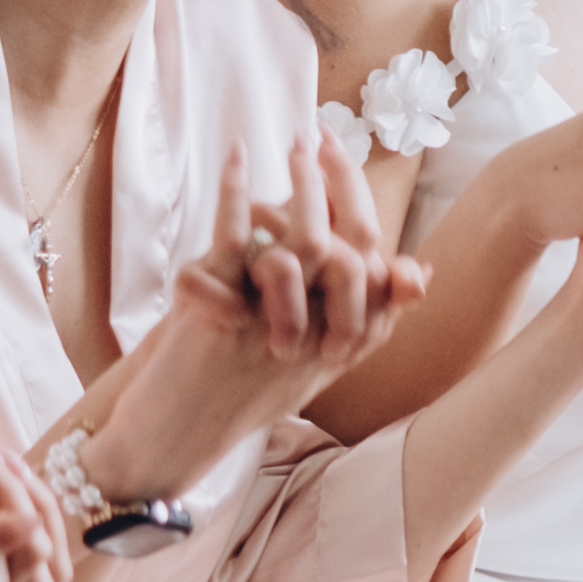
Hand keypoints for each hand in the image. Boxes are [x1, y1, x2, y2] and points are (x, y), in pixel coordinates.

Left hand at [97, 127, 427, 487]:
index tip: (342, 155)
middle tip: (319, 135)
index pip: (379, 266)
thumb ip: (344, 315)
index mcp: (339, 346)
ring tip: (292, 144)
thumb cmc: (226, 400)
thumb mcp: (303, 359)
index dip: (364, 207)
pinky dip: (236, 192)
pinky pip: (237, 243)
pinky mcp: (224, 318)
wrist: (169, 446)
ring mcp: (273, 330)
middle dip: (342, 183)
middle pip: (354, 249)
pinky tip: (238, 156)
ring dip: (302, 185)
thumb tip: (413, 270)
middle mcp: (317, 339)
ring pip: (307, 244)